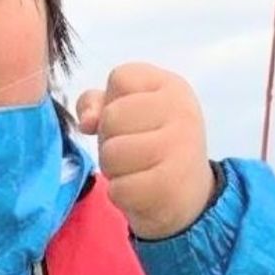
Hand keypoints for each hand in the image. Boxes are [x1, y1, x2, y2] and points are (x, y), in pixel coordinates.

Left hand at [77, 63, 214, 238]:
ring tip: (137, 171)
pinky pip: (118, 188)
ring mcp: (180, 147)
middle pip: (110, 118)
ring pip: (111, 154)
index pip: (119, 78)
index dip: (112, 104)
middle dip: (109, 141)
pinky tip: (142, 192)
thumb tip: (87, 121)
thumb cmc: (149, 148)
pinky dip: (121, 195)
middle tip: (134, 153)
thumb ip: (98, 104)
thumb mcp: (129, 114)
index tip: (134, 122)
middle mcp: (182, 111)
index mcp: (172, 87)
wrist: (187, 195)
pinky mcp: (171, 185)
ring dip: (113, 170)